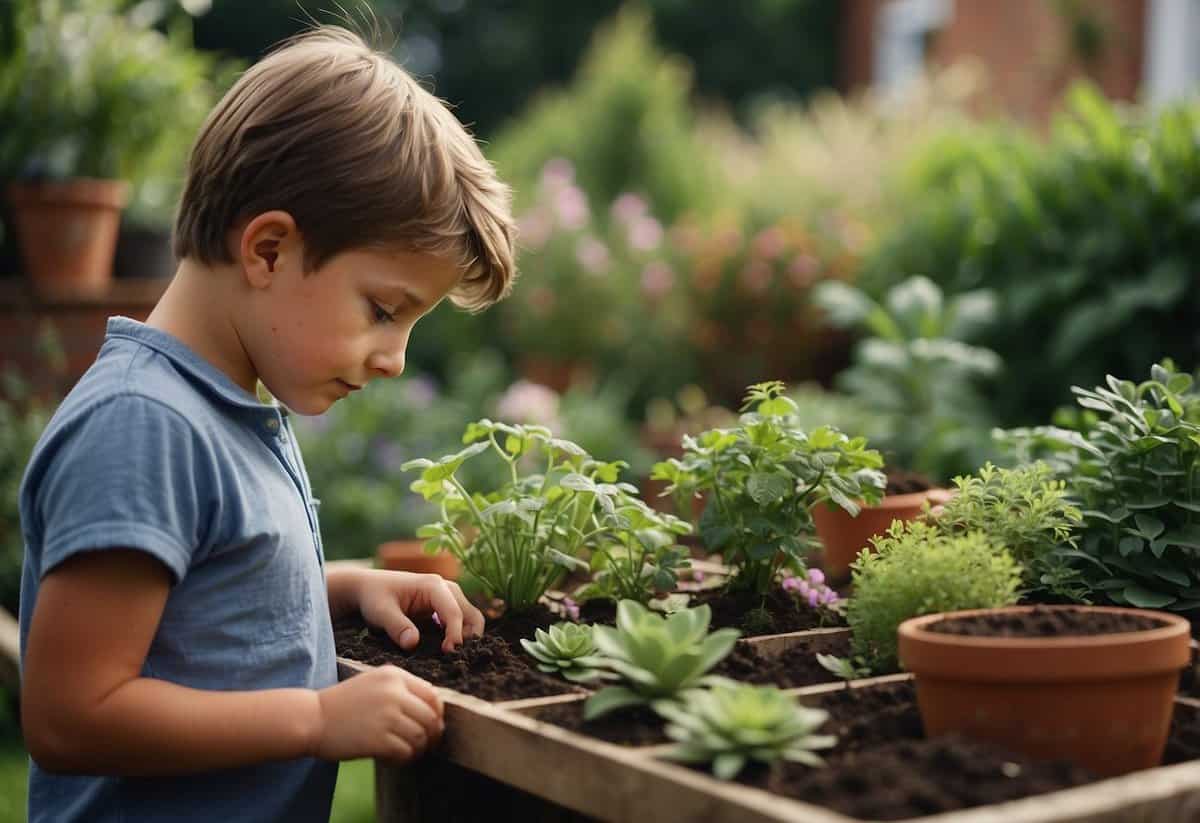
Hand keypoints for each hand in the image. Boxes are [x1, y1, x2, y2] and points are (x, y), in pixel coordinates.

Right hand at [313, 665, 442, 761]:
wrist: (312, 717)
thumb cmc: (342, 704)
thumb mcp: (373, 683)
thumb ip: (401, 690)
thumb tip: (433, 711)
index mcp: (394, 675)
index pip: (432, 695)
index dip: (436, 714)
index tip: (432, 726)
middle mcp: (394, 692)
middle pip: (431, 717)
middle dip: (432, 735)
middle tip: (425, 745)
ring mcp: (387, 716)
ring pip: (421, 737)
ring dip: (418, 749)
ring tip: (405, 752)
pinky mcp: (379, 739)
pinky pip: (406, 752)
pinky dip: (404, 759)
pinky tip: (392, 758)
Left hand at [358, 571, 484, 652]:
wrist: (369, 587)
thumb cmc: (375, 596)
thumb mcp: (380, 612)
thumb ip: (397, 627)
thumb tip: (413, 644)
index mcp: (434, 585)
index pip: (454, 612)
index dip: (455, 635)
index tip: (447, 653)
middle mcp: (447, 589)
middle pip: (472, 615)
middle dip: (468, 638)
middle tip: (452, 658)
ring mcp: (449, 598)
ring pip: (471, 619)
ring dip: (466, 638)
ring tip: (449, 656)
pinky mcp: (445, 608)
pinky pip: (461, 622)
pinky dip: (459, 637)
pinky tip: (444, 651)